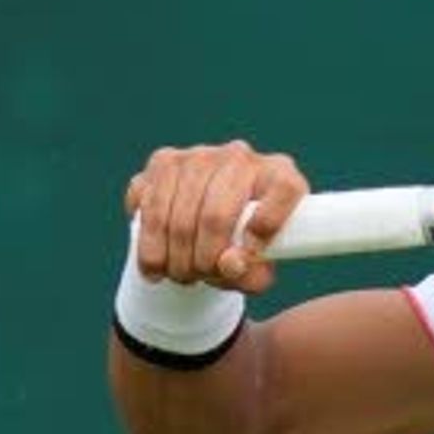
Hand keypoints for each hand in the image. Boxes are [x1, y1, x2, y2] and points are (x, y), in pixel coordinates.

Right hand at [123, 139, 310, 294]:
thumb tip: (228, 263)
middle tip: (199, 278)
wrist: (212, 223)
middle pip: (216, 215)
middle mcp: (240, 158)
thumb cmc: (243, 248)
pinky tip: (157, 262)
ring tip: (179, 275)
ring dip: (173, 257)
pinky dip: (149, 244)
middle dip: (202, 260)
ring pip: (178, 214)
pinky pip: (149, 206)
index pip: (285, 190)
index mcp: (279, 176)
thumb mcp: (258, 268)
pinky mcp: (164, 160)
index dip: (266, 228)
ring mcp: (199, 155)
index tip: (247, 258)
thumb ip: (251, 274)